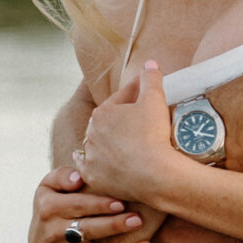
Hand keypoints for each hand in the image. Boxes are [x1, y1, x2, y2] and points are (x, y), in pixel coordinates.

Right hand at [28, 163, 159, 242]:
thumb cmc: (56, 205)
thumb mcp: (50, 187)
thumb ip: (62, 176)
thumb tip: (79, 179)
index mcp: (48, 208)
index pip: (75, 205)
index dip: (98, 204)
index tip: (121, 203)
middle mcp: (52, 234)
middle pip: (87, 231)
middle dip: (114, 226)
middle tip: (138, 220)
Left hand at [79, 61, 191, 214]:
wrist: (155, 175)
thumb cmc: (154, 135)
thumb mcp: (155, 100)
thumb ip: (151, 79)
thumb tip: (149, 63)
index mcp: (102, 113)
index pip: (120, 100)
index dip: (134, 95)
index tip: (144, 94)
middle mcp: (90, 134)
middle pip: (106, 123)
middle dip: (118, 120)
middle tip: (134, 121)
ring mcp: (90, 158)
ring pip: (95, 145)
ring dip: (104, 142)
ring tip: (116, 142)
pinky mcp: (93, 178)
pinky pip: (86, 168)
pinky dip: (89, 164)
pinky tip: (91, 161)